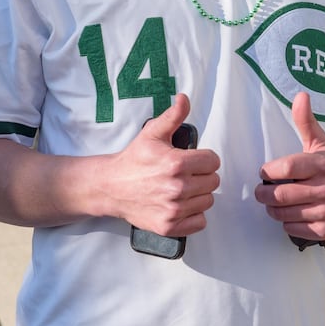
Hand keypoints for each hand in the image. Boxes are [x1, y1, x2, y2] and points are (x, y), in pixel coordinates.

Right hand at [105, 94, 219, 236]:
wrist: (111, 187)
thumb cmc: (133, 160)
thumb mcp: (152, 133)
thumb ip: (173, 116)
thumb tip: (184, 99)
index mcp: (177, 164)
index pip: (213, 161)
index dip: (205, 159)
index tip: (193, 160)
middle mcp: (177, 188)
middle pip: (213, 182)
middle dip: (202, 176)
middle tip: (186, 174)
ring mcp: (173, 209)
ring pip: (208, 201)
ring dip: (199, 195)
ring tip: (182, 189)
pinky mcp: (169, 226)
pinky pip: (200, 222)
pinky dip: (194, 215)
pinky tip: (181, 205)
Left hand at [255, 92, 324, 242]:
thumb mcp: (320, 144)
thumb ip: (306, 122)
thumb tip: (301, 95)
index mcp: (322, 165)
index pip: (286, 168)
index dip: (269, 172)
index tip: (266, 172)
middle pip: (280, 195)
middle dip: (264, 194)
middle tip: (262, 191)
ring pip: (283, 214)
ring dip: (272, 209)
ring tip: (274, 203)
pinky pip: (292, 229)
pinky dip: (286, 223)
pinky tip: (292, 214)